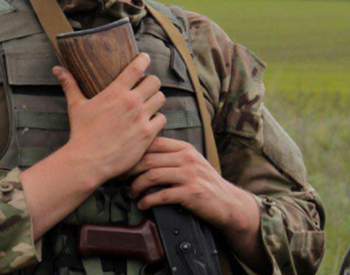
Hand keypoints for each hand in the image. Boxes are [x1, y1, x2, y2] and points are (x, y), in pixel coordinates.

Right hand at [53, 53, 166, 185]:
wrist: (88, 161)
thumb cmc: (81, 132)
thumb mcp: (76, 106)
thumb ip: (70, 84)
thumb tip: (57, 69)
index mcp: (116, 92)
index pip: (138, 66)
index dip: (144, 59)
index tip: (144, 59)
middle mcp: (132, 102)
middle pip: (155, 81)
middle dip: (151, 82)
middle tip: (145, 87)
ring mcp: (141, 118)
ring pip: (161, 99)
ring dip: (155, 99)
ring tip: (149, 104)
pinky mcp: (147, 134)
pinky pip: (162, 119)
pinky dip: (157, 119)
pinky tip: (150, 122)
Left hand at [127, 137, 252, 232]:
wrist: (228, 202)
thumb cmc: (205, 183)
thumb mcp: (191, 162)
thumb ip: (172, 155)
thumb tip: (141, 154)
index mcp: (184, 148)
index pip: (153, 143)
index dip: (134, 153)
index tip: (123, 163)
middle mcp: (187, 158)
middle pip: (148, 159)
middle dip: (130, 170)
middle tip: (120, 179)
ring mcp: (190, 175)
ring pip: (152, 176)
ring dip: (136, 186)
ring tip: (130, 193)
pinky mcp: (191, 193)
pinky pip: (162, 195)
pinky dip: (148, 201)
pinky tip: (143, 205)